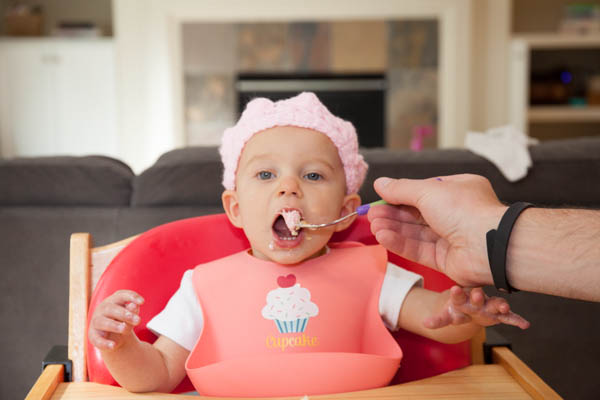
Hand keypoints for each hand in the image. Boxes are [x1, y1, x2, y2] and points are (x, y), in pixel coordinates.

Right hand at [88, 290, 144, 350]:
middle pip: (110, 308)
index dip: (131, 297)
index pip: (121, 295)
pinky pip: (96, 339)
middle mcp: (102, 309)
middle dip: (124, 314)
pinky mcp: (93, 335)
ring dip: (114, 325)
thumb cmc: (123, 320)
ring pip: (102, 322)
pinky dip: (104, 343)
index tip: (142, 302)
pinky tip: (113, 345)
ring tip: (125, 329)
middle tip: (138, 320)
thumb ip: (132, 310)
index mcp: (113, 301)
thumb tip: (134, 305)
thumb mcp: (130, 315)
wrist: (114, 336)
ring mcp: (96, 322)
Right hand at [368, 174, 506, 286]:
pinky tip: (383, 237)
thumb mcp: (428, 191)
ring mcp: (451, 238)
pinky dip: (400, 243)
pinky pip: (419, 250)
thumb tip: (380, 183)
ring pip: (416, 233)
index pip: (423, 192)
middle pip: (416, 214)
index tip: (380, 197)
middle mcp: (455, 214)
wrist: (490, 245)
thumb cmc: (465, 210)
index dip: (400, 195)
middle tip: (371, 214)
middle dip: (393, 214)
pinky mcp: (446, 260)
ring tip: (374, 225)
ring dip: (393, 228)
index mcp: (458, 191)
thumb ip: (401, 189)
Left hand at [424, 286, 529, 329]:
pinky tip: (525, 325)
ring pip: (494, 303)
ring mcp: (488, 306)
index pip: (458, 295)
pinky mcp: (499, 314)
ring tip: (504, 307)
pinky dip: (516, 320)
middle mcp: (476, 300)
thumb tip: (424, 324)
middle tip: (477, 294)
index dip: (456, 293)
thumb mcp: (446, 315)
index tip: (454, 289)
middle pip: (477, 297)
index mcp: (462, 299)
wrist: (469, 308)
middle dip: (478, 296)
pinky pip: (509, 317)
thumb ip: (437, 320)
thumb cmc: (457, 310)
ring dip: (499, 305)